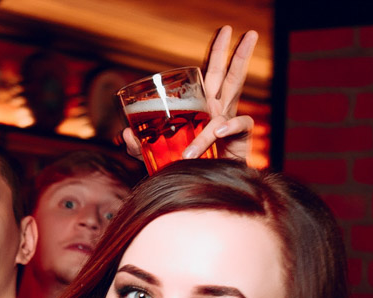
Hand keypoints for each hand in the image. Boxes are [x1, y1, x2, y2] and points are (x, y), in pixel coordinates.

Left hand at [123, 26, 257, 162]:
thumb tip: (125, 132)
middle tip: (246, 31)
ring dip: (242, 62)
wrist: (202, 190)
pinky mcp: (240, 138)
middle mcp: (217, 110)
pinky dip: (227, 127)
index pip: (205, 79)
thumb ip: (138, 146)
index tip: (220, 33)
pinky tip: (218, 132)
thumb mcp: (153, 155)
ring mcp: (229, 121)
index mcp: (200, 109)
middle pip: (226, 75)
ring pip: (237, 86)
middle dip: (234, 53)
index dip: (212, 58)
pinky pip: (238, 124)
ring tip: (247, 42)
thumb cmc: (182, 169)